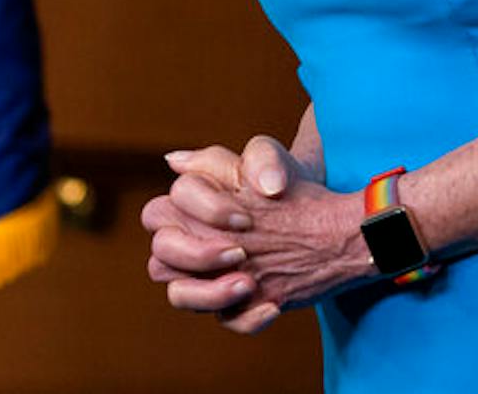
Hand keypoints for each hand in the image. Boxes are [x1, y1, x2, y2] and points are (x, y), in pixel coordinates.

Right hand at [144, 136, 370, 332]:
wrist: (316, 214)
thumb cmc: (281, 178)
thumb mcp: (270, 158)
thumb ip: (239, 157)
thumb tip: (187, 161)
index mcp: (186, 204)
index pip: (161, 210)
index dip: (202, 214)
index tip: (245, 218)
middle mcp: (188, 240)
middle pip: (161, 253)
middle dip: (196, 255)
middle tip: (240, 252)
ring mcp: (206, 274)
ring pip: (178, 294)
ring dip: (210, 294)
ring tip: (249, 284)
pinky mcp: (232, 301)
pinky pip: (227, 320)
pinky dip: (249, 317)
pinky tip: (274, 305)